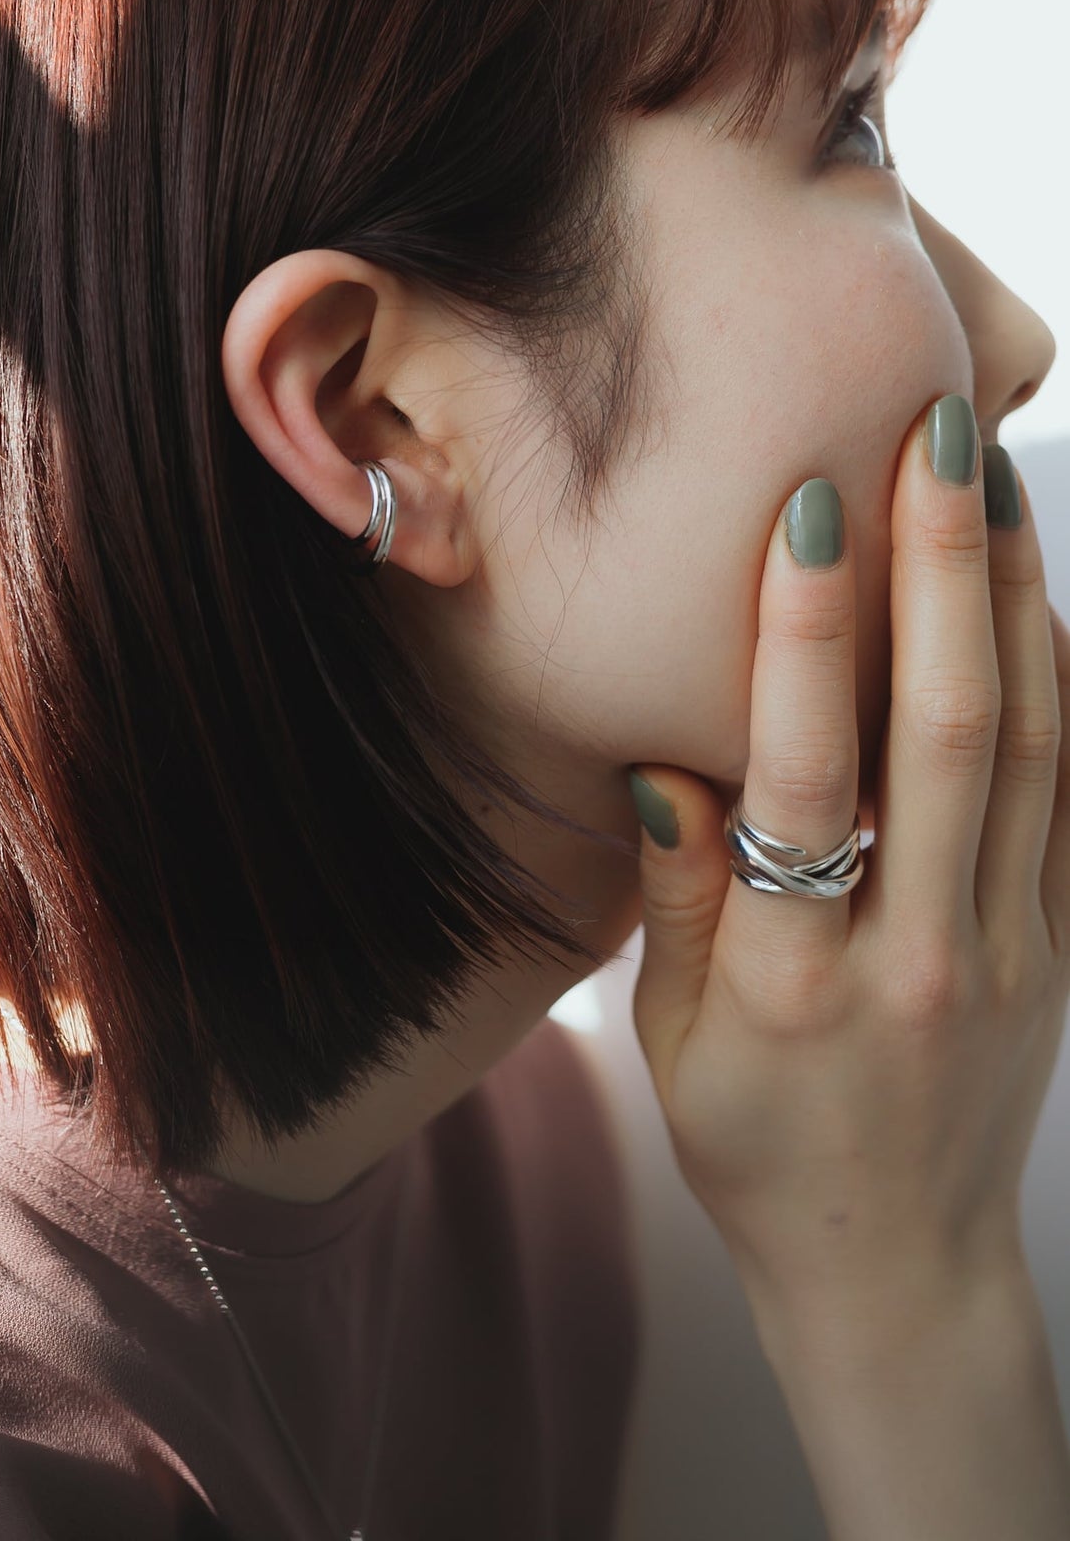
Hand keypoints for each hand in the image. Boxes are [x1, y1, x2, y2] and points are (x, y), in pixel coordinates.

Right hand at [625, 395, 1069, 1339]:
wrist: (897, 1269)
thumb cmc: (755, 1147)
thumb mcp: (672, 1042)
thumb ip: (675, 899)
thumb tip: (671, 761)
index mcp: (794, 979)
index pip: (808, 777)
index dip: (809, 637)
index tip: (810, 508)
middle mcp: (916, 953)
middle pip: (948, 736)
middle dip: (942, 570)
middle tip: (936, 433)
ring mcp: (1007, 951)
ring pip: (1033, 751)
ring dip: (1014, 601)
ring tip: (993, 476)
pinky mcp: (1059, 948)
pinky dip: (1069, 688)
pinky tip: (1046, 596)